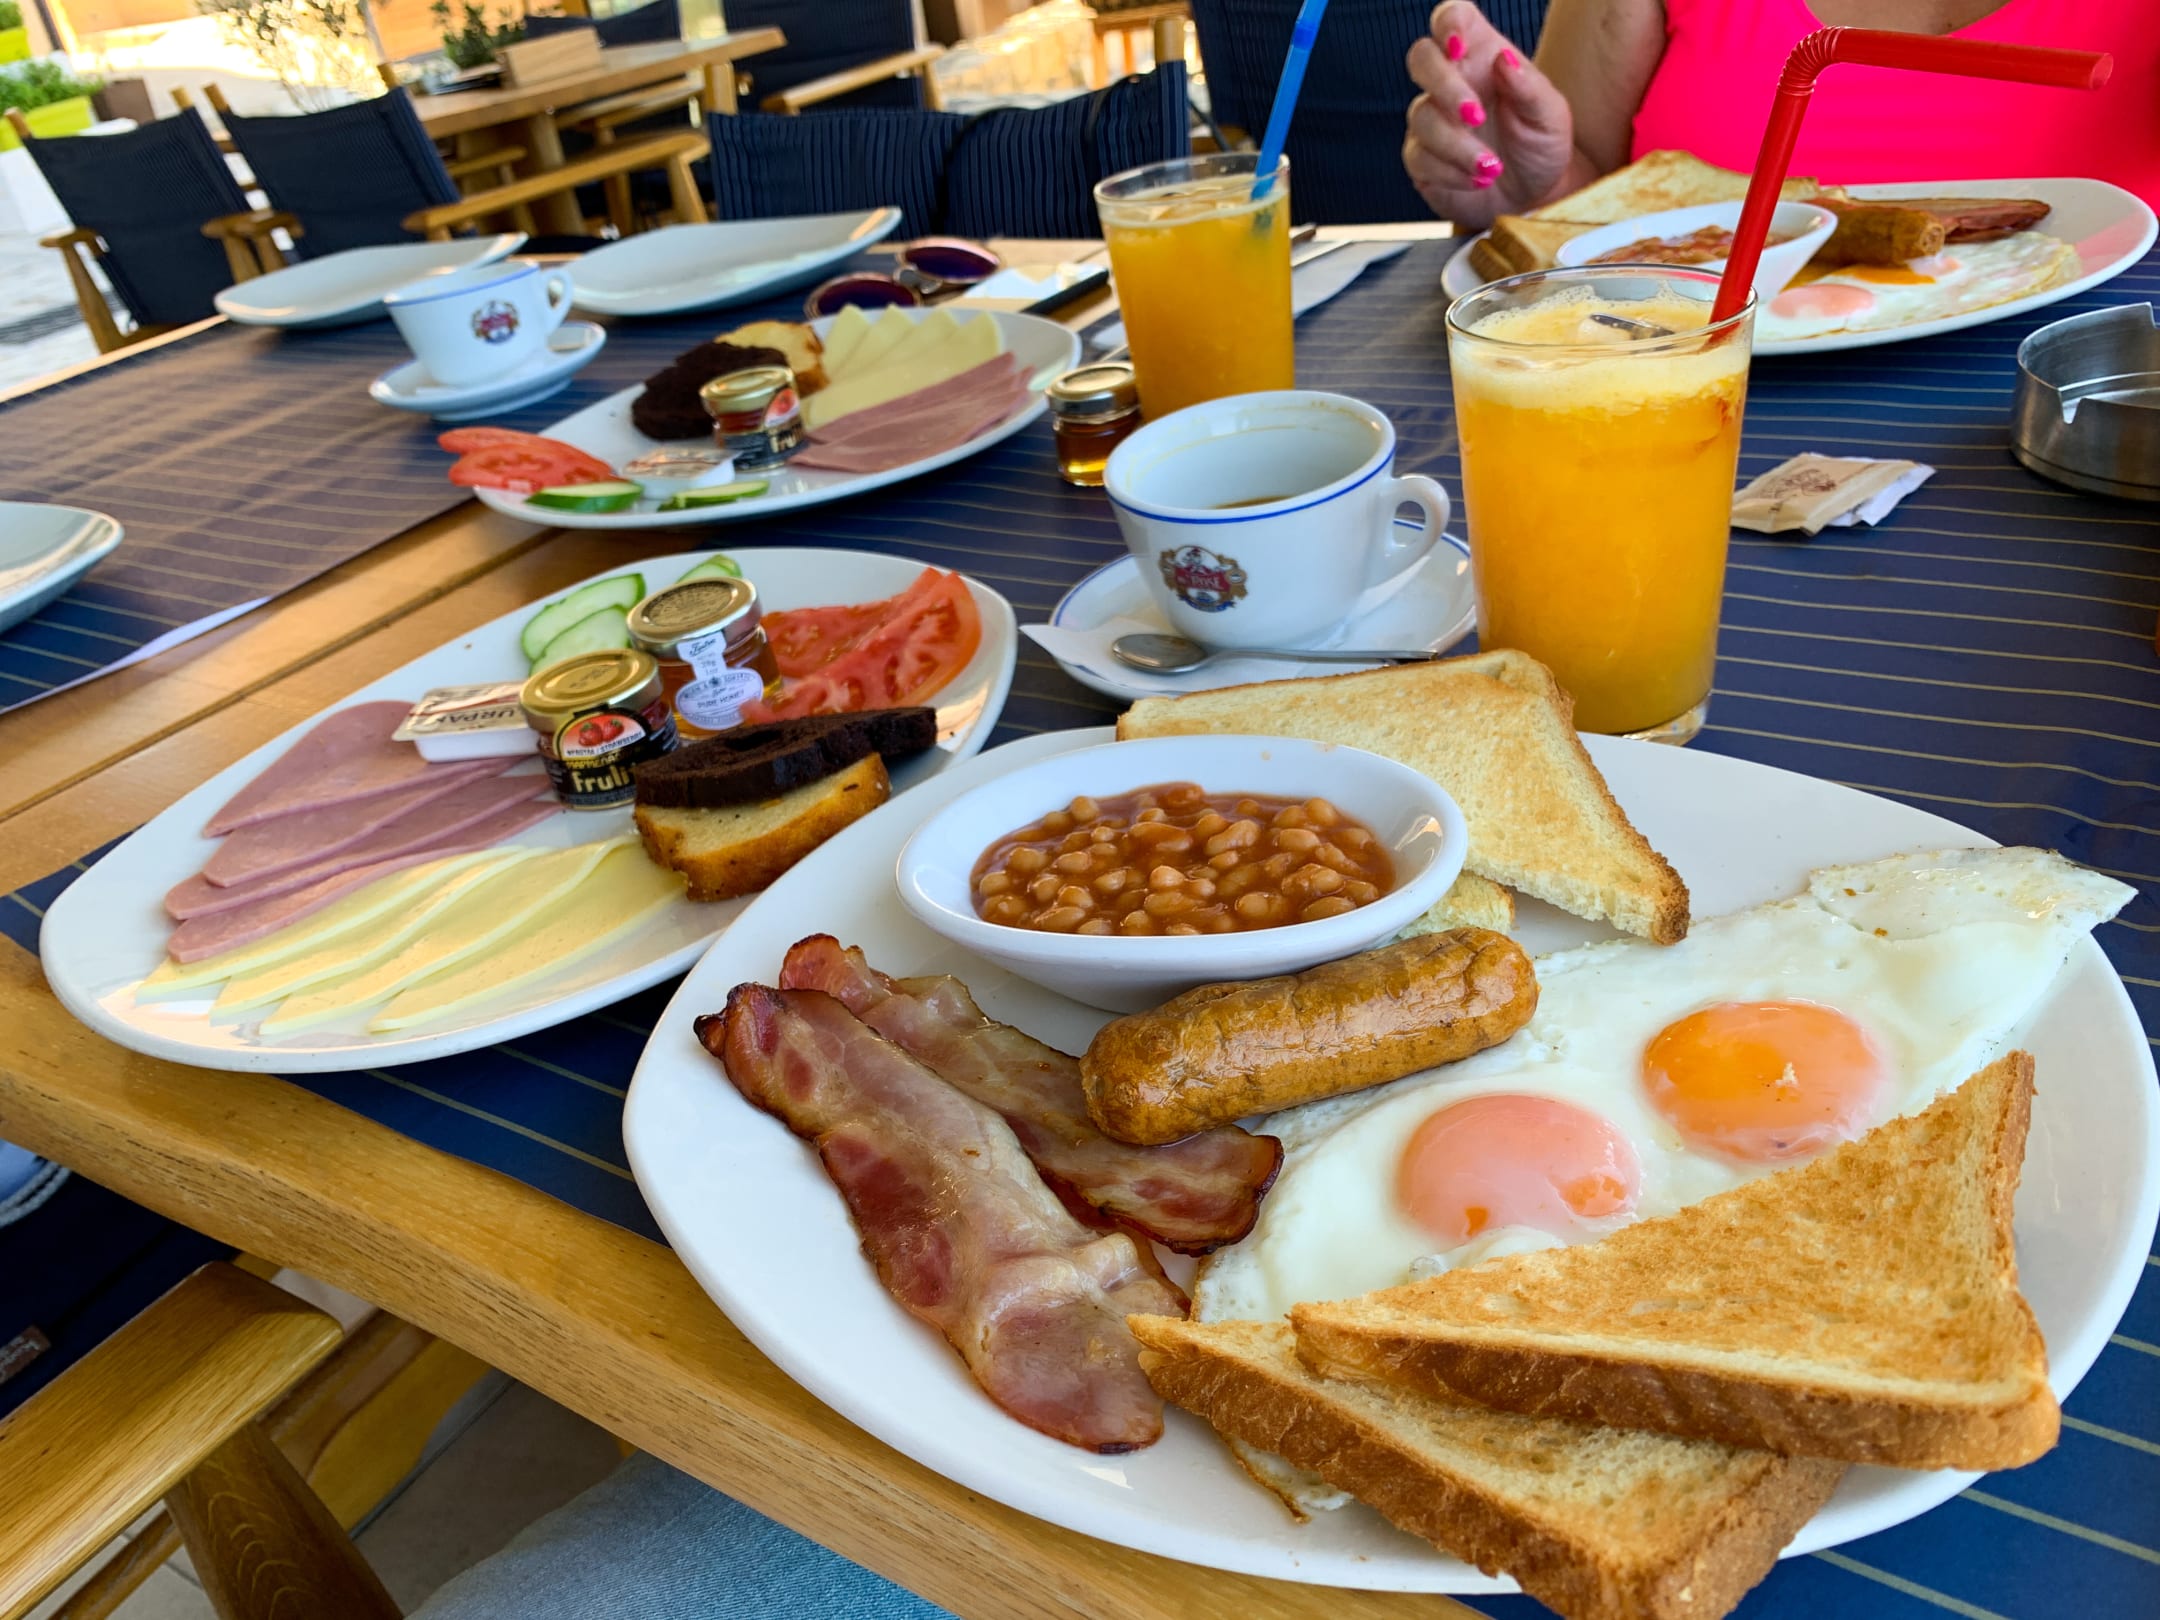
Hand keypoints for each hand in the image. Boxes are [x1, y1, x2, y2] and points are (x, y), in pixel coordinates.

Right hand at [1402, 1, 1576, 228]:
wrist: (1533, 195)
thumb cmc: (1541, 145)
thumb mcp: (1550, 115)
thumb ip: (1529, 86)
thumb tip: (1504, 59)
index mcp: (1482, 55)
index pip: (1453, 18)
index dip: (1448, 23)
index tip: (1458, 45)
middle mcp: (1451, 81)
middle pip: (1421, 58)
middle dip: (1444, 85)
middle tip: (1475, 116)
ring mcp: (1431, 119)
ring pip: (1422, 117)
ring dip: (1457, 145)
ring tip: (1493, 168)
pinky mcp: (1421, 157)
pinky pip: (1420, 158)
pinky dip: (1452, 172)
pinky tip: (1479, 180)